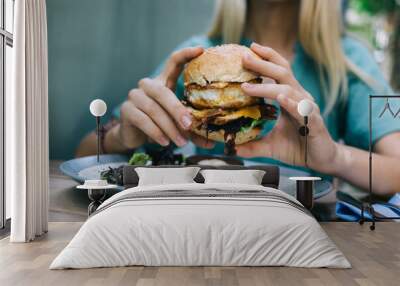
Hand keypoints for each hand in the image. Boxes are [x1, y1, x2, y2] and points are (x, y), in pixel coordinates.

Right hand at [116, 47, 213, 149]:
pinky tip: (165, 142)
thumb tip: (212, 142)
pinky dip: (156, 132)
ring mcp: (135, 96)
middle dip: (177, 110)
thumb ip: (192, 131)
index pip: (173, 62)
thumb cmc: (160, 125)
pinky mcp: (126, 110)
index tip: (201, 50)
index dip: (186, 54)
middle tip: (189, 125)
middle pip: (163, 92)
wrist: (134, 136)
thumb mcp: (177, 125)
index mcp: (164, 82)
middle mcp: (148, 85)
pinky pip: (143, 120)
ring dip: (169, 128)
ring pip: (154, 110)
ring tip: (180, 142)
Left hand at [236, 43, 338, 173]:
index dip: (266, 58)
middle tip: (244, 56)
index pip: (279, 71)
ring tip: (248, 86)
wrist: (322, 160)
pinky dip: (291, 103)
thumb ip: (252, 145)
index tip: (249, 49)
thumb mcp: (270, 145)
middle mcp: (300, 98)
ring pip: (288, 90)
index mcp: (290, 97)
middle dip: (263, 63)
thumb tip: (232, 148)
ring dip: (267, 87)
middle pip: (282, 73)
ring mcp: (308, 109)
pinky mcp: (315, 123)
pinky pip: (303, 110)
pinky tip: (280, 98)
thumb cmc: (298, 147)